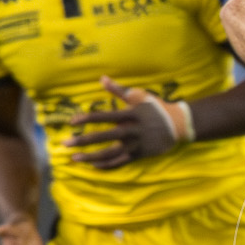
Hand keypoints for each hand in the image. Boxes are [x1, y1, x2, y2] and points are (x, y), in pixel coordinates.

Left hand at [63, 77, 186, 167]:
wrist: (179, 124)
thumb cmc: (156, 108)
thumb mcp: (139, 96)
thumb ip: (119, 90)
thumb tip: (102, 79)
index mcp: (130, 115)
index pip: (104, 117)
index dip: (87, 119)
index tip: (72, 122)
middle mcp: (132, 131)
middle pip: (104, 137)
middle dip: (83, 141)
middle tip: (66, 144)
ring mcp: (136, 144)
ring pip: (111, 153)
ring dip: (91, 157)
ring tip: (75, 159)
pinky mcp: (140, 154)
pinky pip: (120, 162)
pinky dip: (107, 165)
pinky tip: (93, 165)